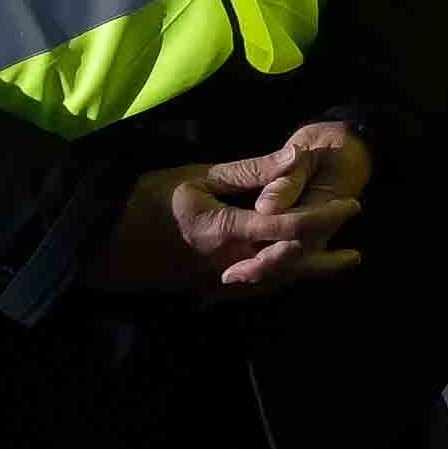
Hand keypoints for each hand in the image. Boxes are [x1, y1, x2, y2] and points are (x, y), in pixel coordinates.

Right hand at [95, 121, 374, 297]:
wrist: (94, 240)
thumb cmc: (144, 199)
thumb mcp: (198, 177)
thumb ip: (251, 171)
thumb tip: (297, 158)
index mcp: (227, 231)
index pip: (291, 227)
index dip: (326, 216)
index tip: (353, 205)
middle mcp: (226, 263)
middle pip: (288, 266)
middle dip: (322, 258)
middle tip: (353, 254)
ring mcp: (212, 279)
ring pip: (269, 283)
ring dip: (303, 275)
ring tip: (333, 268)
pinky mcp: (200, 286)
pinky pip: (246, 290)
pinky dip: (272, 283)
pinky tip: (284, 278)